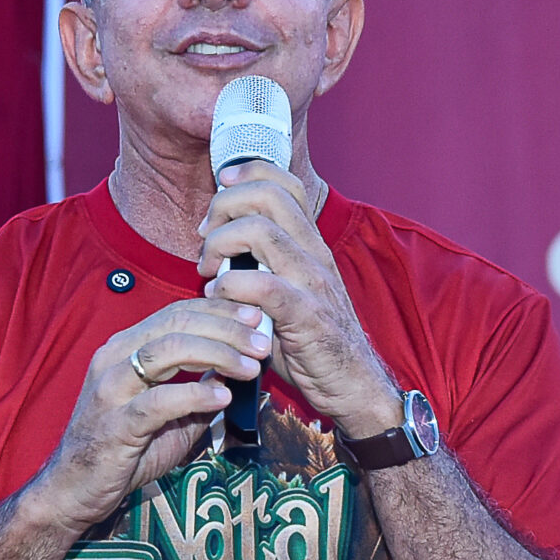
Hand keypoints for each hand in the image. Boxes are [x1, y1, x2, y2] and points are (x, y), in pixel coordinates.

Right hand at [19, 298, 263, 533]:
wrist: (74, 490)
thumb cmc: (123, 450)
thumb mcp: (169, 412)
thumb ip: (199, 387)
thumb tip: (239, 368)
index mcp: (125, 347)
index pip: (177, 312)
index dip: (219, 311)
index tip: (255, 317)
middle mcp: (114, 358)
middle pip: (177, 323)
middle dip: (227, 327)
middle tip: (262, 341)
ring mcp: (111, 388)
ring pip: (169, 351)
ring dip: (218, 354)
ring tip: (250, 367)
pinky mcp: (115, 423)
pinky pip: (160, 400)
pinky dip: (196, 394)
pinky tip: (223, 397)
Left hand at [198, 163, 398, 438]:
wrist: (354, 386)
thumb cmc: (312, 344)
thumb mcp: (289, 294)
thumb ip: (262, 268)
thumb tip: (218, 254)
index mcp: (311, 245)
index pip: (286, 184)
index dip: (249, 173)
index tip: (221, 187)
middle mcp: (315, 255)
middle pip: (269, 196)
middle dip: (224, 205)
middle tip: (205, 235)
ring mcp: (313, 283)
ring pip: (262, 231)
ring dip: (221, 244)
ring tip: (207, 269)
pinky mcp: (307, 316)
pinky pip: (263, 285)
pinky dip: (230, 286)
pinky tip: (218, 297)